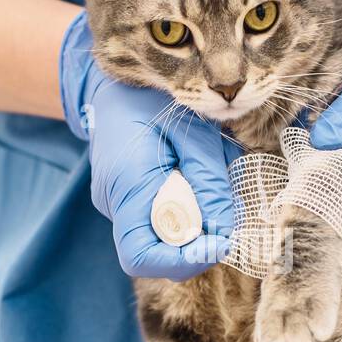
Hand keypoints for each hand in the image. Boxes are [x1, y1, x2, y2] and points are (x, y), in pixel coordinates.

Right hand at [60, 11, 232, 277]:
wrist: (115, 78)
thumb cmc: (154, 97)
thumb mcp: (194, 132)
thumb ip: (210, 182)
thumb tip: (226, 232)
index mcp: (125, 185)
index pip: (141, 257)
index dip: (182, 263)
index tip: (219, 244)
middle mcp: (114, 203)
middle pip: (157, 252)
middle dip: (198, 240)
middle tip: (226, 204)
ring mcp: (117, 203)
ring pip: (163, 235)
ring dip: (196, 216)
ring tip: (207, 169)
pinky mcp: (126, 199)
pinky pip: (161, 216)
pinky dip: (187, 202)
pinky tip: (193, 167)